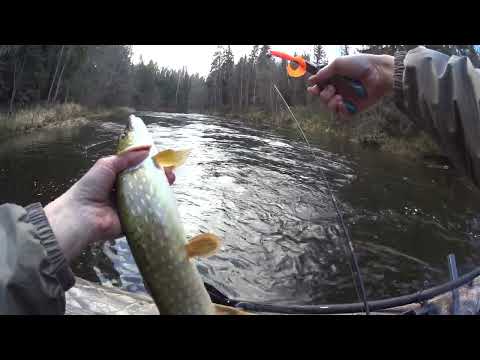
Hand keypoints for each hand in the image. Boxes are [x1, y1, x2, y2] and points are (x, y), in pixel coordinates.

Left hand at [44, 147, 175, 261]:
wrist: (82, 216)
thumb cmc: (90, 188)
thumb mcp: (107, 165)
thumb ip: (126, 157)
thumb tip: (147, 148)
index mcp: (117, 179)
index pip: (137, 170)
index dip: (150, 166)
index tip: (163, 162)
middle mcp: (125, 193)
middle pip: (146, 184)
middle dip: (160, 178)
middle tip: (170, 173)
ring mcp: (130, 208)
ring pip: (150, 198)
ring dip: (162, 191)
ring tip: (171, 182)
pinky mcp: (134, 221)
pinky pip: (148, 214)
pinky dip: (157, 208)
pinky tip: (167, 200)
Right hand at [307, 54, 394, 115]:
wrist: (379, 73)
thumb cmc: (361, 65)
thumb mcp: (338, 64)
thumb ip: (324, 72)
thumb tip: (311, 80)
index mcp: (335, 79)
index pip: (320, 87)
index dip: (315, 90)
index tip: (313, 89)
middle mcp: (340, 90)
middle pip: (323, 99)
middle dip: (323, 96)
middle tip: (332, 89)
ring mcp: (347, 100)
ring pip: (330, 108)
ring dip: (330, 103)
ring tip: (338, 97)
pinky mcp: (354, 108)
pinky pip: (342, 115)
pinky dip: (339, 110)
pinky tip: (342, 104)